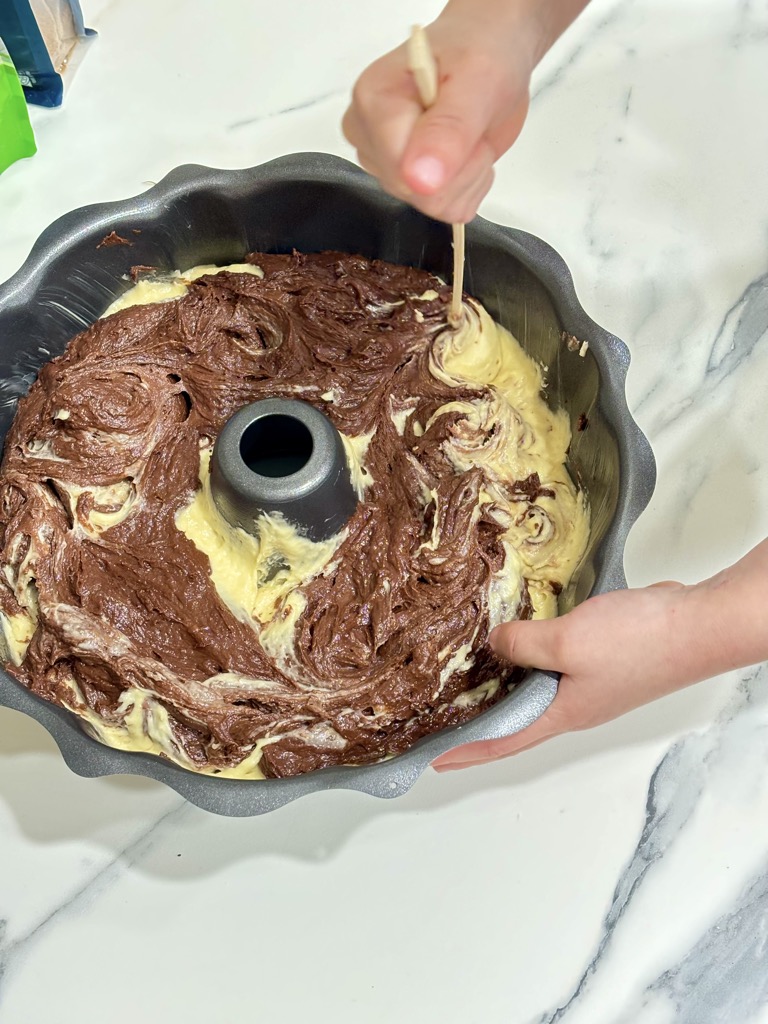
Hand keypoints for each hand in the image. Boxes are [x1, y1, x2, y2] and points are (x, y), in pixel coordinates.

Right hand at [342, 9, 534, 223]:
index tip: (464, 118)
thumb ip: (448, 130)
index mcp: (373, 102)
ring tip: (467, 133)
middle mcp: (371, 135)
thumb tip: (419, 178)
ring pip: (432, 204)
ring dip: (467, 174)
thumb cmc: (480, 50)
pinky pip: (446, 211)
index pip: (400, 171)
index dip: (446, 157)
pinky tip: (466, 152)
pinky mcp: (409, 182)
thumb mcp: (476, 79)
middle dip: (459, 166)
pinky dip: (469, 185)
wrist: (493, 52)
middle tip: (469, 123)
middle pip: (414, 192)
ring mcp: (387, 162)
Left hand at [432, 577, 750, 770]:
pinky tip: (521, 635)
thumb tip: (495, 645)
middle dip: (481, 718)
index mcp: (564, 714)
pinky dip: (533, 653)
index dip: (468, 752)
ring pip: (537, 687)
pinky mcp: (606, 658)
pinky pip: (557, 660)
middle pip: (518, 717)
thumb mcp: (566, 642)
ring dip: (505, 682)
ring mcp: (593, 682)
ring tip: (472, 672)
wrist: (696, 625)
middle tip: (443, 713)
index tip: (434, 760)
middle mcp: (576, 704)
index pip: (504, 742)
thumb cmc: (640, 643)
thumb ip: (523, 644)